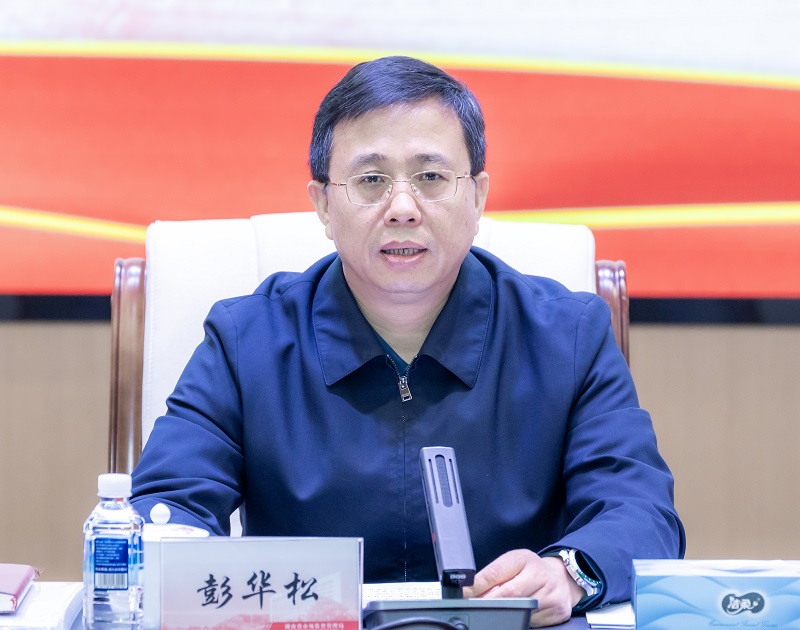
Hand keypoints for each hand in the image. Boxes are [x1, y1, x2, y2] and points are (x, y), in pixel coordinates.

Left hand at [462, 549, 584, 626]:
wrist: (561, 578)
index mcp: (524, 559)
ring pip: (521, 610)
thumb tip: (470, 589)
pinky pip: (533, 622)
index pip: (496, 572)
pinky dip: (522, 620)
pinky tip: (520, 614)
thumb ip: (494, 574)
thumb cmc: (530, 570)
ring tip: (497, 611)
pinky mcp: (558, 611)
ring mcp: (551, 594)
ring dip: (505, 613)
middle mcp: (540, 575)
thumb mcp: (512, 563)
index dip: (478, 586)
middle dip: (488, 602)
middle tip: (475, 607)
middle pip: (509, 594)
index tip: (465, 594)